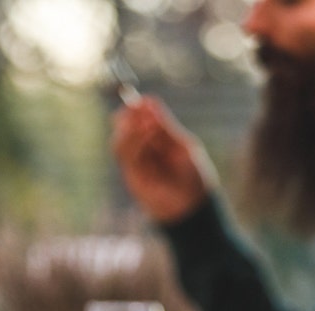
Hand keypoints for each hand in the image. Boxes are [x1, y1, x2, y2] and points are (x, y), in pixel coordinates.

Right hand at [111, 97, 215, 222]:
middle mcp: (141, 152)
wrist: (194, 205)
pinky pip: (125, 156)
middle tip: (137, 107)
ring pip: (120, 142)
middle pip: (122, 129)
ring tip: (148, 121)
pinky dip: (134, 141)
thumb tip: (148, 101)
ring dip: (130, 128)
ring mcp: (136, 165)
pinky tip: (148, 131)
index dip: (136, 109)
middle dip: (128, 117)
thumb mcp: (181, 145)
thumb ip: (165, 127)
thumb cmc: (192, 175)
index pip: (136, 120)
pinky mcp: (133, 177)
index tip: (141, 100)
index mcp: (154, 142)